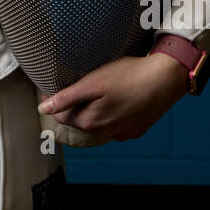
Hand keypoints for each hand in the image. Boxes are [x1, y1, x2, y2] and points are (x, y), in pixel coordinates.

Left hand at [38, 52, 190, 141]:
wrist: (166, 79)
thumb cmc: (129, 76)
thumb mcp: (93, 83)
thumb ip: (67, 98)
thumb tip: (43, 109)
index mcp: (90, 122)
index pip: (61, 116)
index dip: (53, 101)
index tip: (51, 88)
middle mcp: (105, 133)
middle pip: (80, 120)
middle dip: (73, 107)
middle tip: (75, 86)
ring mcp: (122, 133)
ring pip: (98, 124)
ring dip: (93, 111)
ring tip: (97, 91)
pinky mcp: (136, 130)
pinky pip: (116, 124)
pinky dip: (112, 114)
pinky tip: (117, 100)